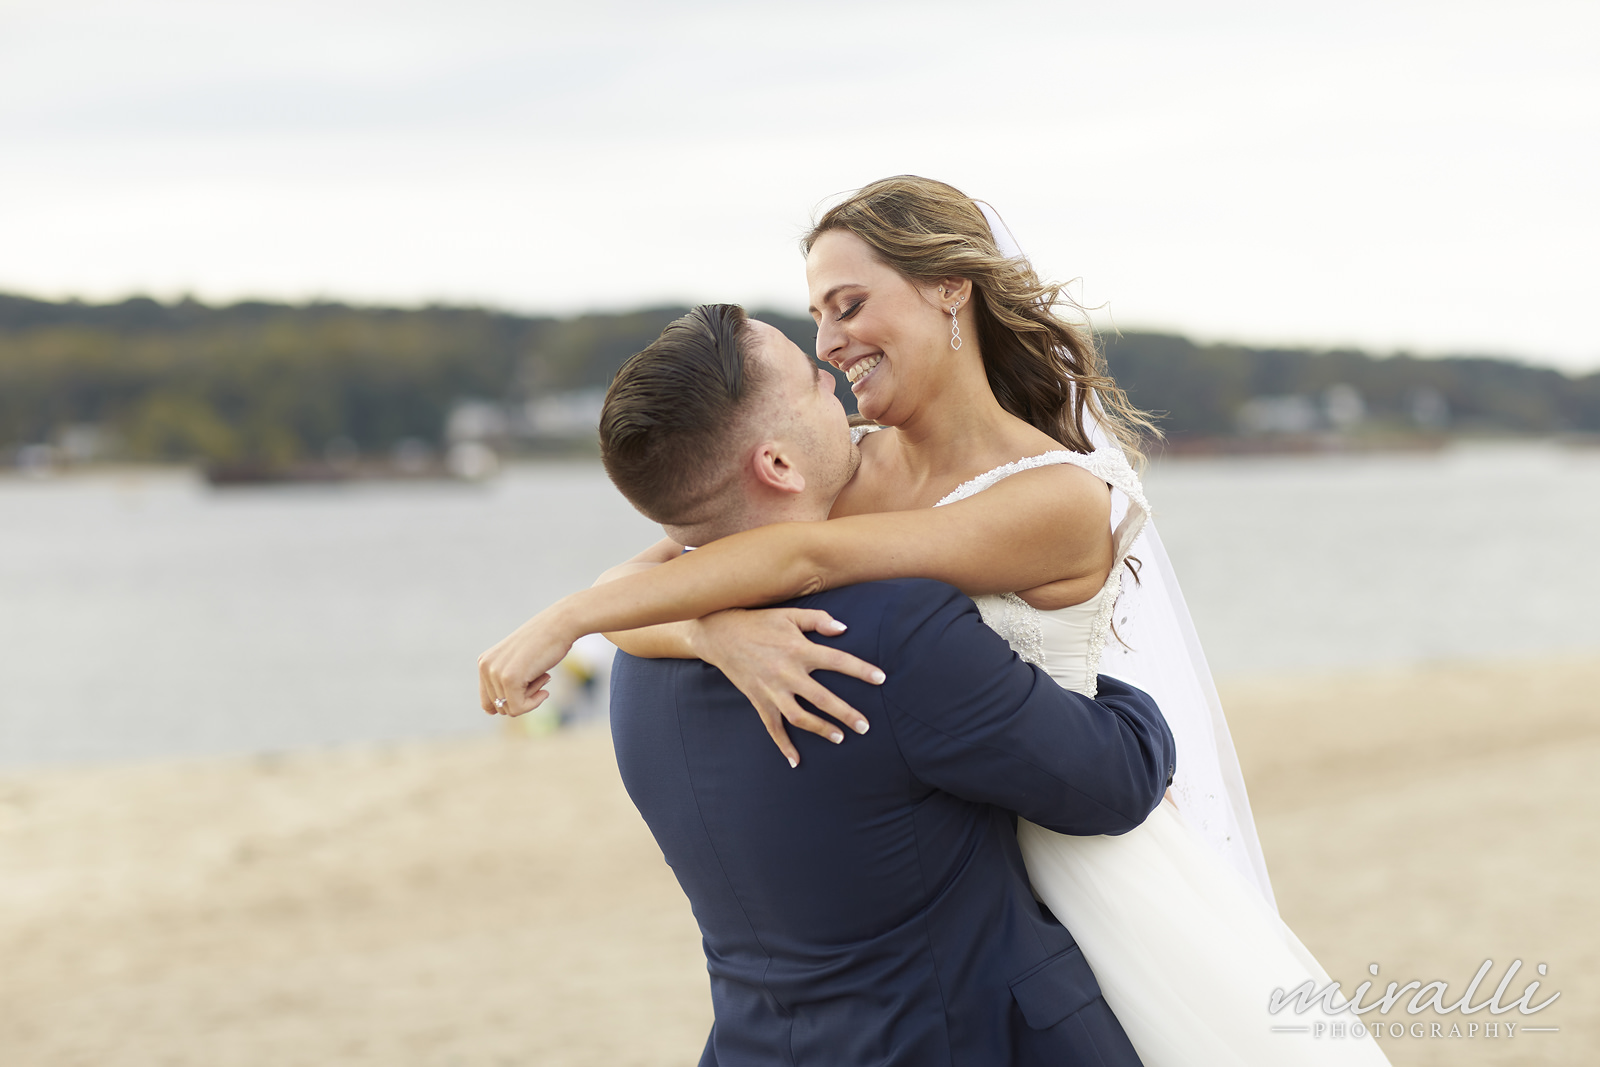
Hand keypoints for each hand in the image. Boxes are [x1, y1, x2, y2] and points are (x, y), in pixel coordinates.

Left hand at [478, 606, 573, 717]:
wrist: (560, 624)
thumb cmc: (545, 643)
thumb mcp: (519, 662)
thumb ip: (506, 681)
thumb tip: (500, 710)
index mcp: (484, 663)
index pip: (488, 703)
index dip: (510, 703)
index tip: (528, 689)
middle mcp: (485, 667)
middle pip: (499, 707)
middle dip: (522, 699)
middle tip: (539, 679)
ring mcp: (495, 673)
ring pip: (509, 709)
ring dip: (530, 699)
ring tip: (542, 677)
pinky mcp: (509, 679)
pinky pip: (518, 708)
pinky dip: (534, 703)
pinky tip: (545, 687)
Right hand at [691, 608, 884, 767]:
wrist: (721, 634)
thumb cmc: (759, 621)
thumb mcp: (789, 615)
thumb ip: (818, 620)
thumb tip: (844, 629)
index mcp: (799, 650)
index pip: (837, 661)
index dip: (861, 670)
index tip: (881, 679)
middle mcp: (787, 673)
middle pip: (822, 698)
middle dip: (846, 713)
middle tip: (866, 726)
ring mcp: (772, 690)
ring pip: (800, 717)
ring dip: (821, 729)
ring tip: (840, 738)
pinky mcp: (758, 701)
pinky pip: (772, 727)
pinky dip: (783, 745)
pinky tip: (796, 760)